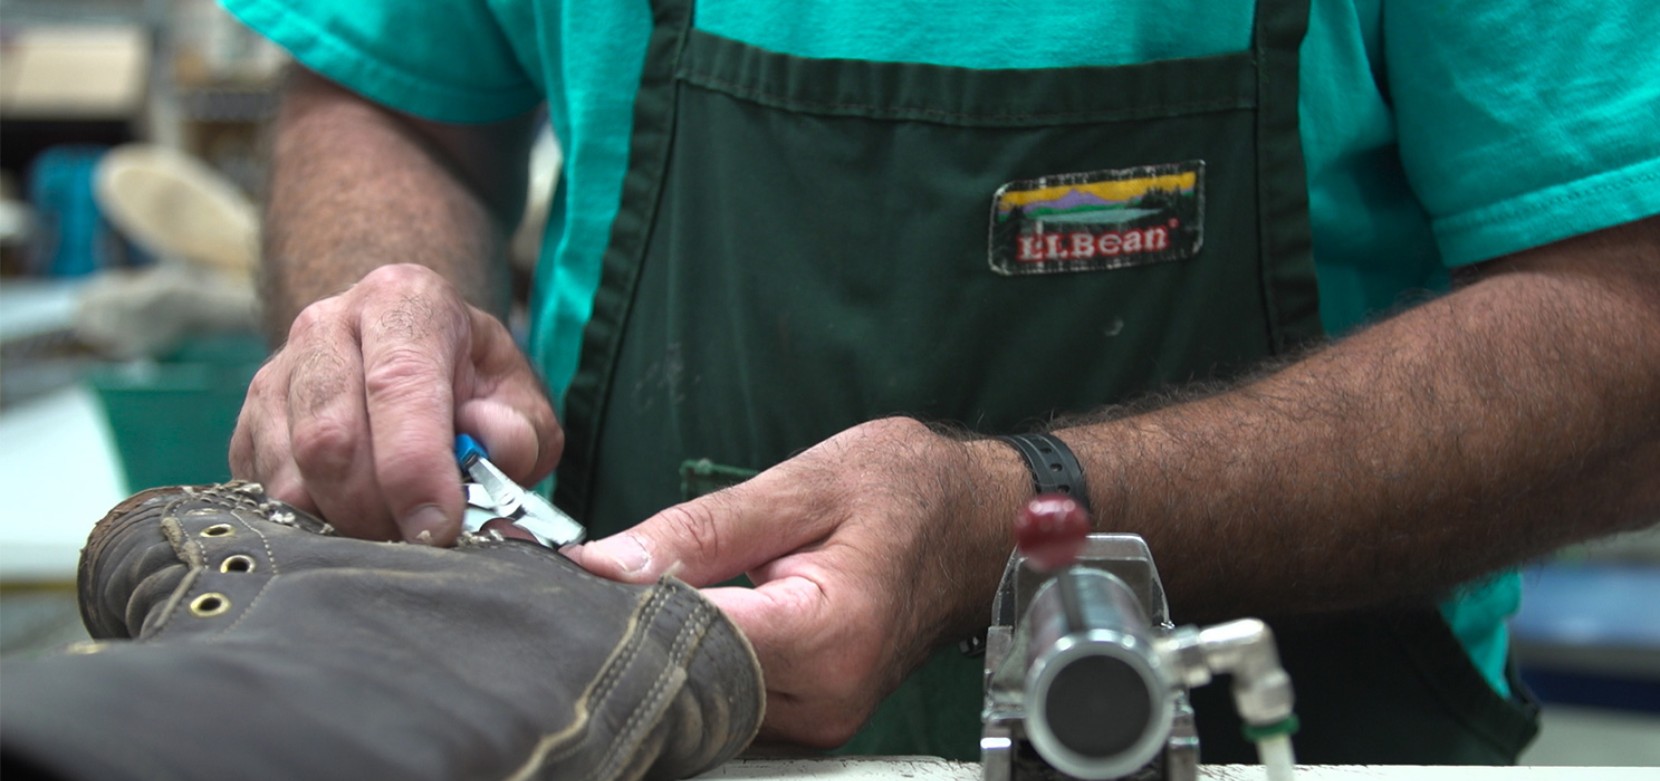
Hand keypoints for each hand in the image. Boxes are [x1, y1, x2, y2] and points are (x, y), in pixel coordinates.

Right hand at [230, 264, 559, 544]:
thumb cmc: (469, 383)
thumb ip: (519, 429)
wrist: (407, 352)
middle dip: (375, 510)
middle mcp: (328, 325)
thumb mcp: (517, 396)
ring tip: (390, 530)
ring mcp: (277, 372)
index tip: (438, 526)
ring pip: (289, 474)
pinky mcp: (248, 421)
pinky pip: (262, 492)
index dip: (415, 467)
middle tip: (416, 540)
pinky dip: (309, 523)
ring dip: (341, 524)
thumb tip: (489, 452)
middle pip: (328, 438)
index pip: (398, 384)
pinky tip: (352, 516)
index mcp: (405, 302)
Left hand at [564, 418, 1024, 745]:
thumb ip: (698, 530)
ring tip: (655, 589)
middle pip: (689, 686)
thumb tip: (602, 566)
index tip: (581, 575)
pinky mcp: (813, 723)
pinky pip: (728, 705)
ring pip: (701, 705)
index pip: (689, 644)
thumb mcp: (804, 485)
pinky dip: (699, 664)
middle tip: (605, 578)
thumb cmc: (911, 492)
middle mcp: (828, 699)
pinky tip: (690, 618)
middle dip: (638, 632)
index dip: (623, 609)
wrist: (980, 523)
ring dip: (666, 652)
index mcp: (830, 636)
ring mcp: (823, 722)